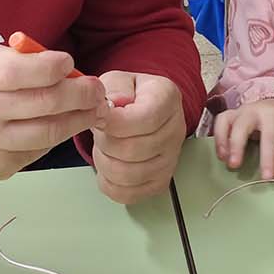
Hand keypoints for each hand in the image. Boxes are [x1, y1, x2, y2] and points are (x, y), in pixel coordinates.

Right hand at [0, 43, 107, 199]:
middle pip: (42, 103)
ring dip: (79, 118)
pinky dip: (59, 135)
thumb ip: (9, 57)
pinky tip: (68, 123)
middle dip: (80, 94)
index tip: (69, 63)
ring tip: (94, 107)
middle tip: (96, 88)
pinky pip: (40, 149)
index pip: (18, 71)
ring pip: (48, 132)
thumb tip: (58, 63)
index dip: (52, 67)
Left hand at [92, 72, 186, 204]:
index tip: (98, 117)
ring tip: (104, 147)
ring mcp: (171, 159)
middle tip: (100, 131)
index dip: (115, 123)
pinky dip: (109, 183)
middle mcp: (176, 130)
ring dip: (104, 163)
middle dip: (105, 142)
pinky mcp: (160, 181)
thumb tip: (110, 107)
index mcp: (167, 98)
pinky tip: (108, 165)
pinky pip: (128, 194)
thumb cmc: (127, 95)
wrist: (140, 108)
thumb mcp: (116, 80)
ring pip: (128, 175)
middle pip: (133, 150)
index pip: (145, 119)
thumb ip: (112, 88)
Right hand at [214, 99, 273, 179]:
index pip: (269, 137)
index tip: (266, 177)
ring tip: (224, 160)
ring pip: (224, 122)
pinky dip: (218, 138)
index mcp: (272, 115)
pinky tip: (222, 154)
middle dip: (236, 146)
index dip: (267, 158)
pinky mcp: (230, 115)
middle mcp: (253, 111)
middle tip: (234, 165)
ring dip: (222, 142)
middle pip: (241, 126)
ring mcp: (239, 111)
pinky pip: (219, 123)